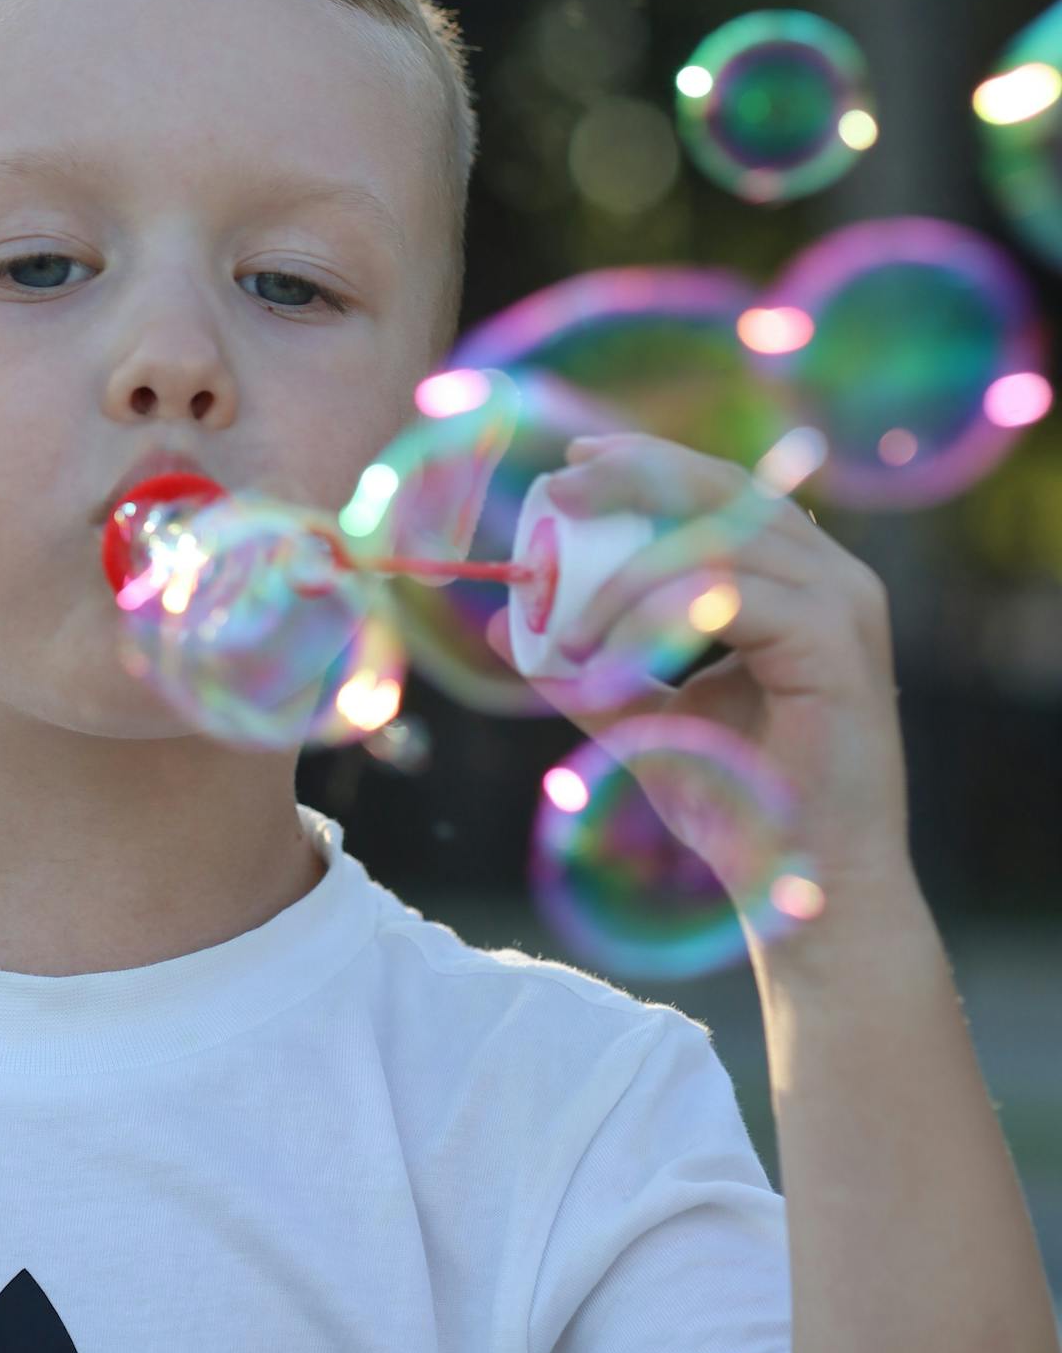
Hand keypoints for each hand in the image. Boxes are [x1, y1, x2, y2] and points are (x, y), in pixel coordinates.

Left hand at [488, 432, 911, 909]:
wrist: (804, 888)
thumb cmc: (739, 805)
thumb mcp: (645, 722)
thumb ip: (588, 672)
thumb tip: (510, 628)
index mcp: (797, 583)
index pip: (720, 491)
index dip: (645, 464)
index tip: (569, 470)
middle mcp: (831, 580)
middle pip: (724, 491)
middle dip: (632, 480)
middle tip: (558, 495)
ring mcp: (842, 608)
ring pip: (717, 541)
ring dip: (626, 575)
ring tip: (570, 631)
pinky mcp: (835, 648)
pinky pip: (726, 596)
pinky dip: (654, 616)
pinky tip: (610, 658)